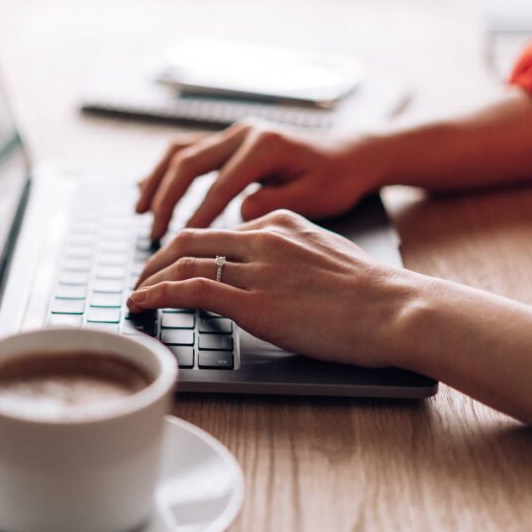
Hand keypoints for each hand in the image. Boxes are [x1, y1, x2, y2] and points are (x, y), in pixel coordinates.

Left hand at [127, 210, 416, 367]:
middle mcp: (263, 237)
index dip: (187, 248)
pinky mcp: (254, 301)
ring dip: (150, 279)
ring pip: (183, 261)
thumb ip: (292, 252)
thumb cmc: (372, 292)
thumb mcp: (326, 253)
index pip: (219, 231)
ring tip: (134, 295)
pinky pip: (191, 290)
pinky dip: (157, 295)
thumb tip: (273, 269)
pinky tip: (141, 304)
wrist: (397, 309)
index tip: (172, 265)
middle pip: (190, 238)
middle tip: (140, 278)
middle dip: (157, 258)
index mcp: (280, 222)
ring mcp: (257, 268)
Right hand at [136, 120, 379, 241]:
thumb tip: (239, 212)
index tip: (181, 244)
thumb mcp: (316, 198)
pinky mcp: (230, 140)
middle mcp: (245, 133)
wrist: (349, 155)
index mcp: (266, 147)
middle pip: (189, 162)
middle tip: (153, 233)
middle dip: (166, 199)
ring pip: (181, 151)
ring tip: (139, 211)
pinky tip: (148, 191)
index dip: (198, 215)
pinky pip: (187, 150)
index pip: (221, 185)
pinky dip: (164, 170)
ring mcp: (234, 133)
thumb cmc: (336, 180)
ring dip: (156, 181)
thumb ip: (276, 204)